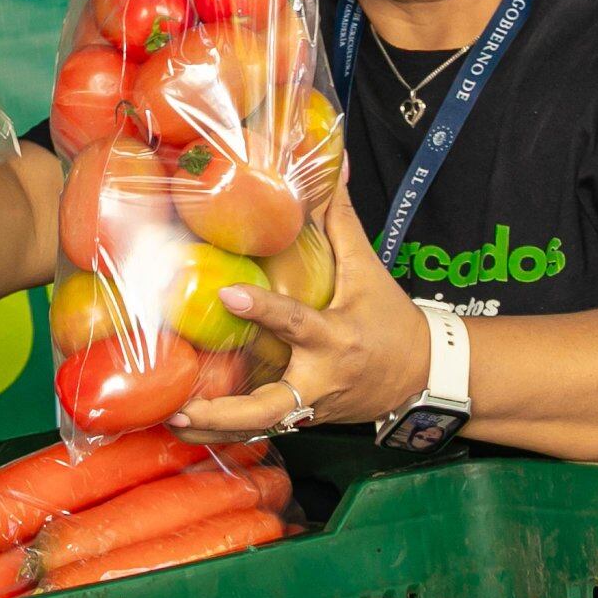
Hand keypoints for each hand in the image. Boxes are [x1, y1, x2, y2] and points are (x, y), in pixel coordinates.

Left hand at [170, 159, 429, 442]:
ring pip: (261, 429)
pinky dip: (228, 433)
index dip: (262, 310)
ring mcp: (312, 408)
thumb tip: (335, 165)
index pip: (296, 323)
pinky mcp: (305, 422)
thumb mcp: (369, 271)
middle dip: (226, 413)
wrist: (426, 377)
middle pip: (272, 408)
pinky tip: (188, 428)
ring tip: (171, 425)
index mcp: (335, 337)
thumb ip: (341, 221)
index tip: (227, 293)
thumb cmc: (391, 320)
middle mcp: (320, 380)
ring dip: (216, 431)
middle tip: (182, 409)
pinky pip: (263, 430)